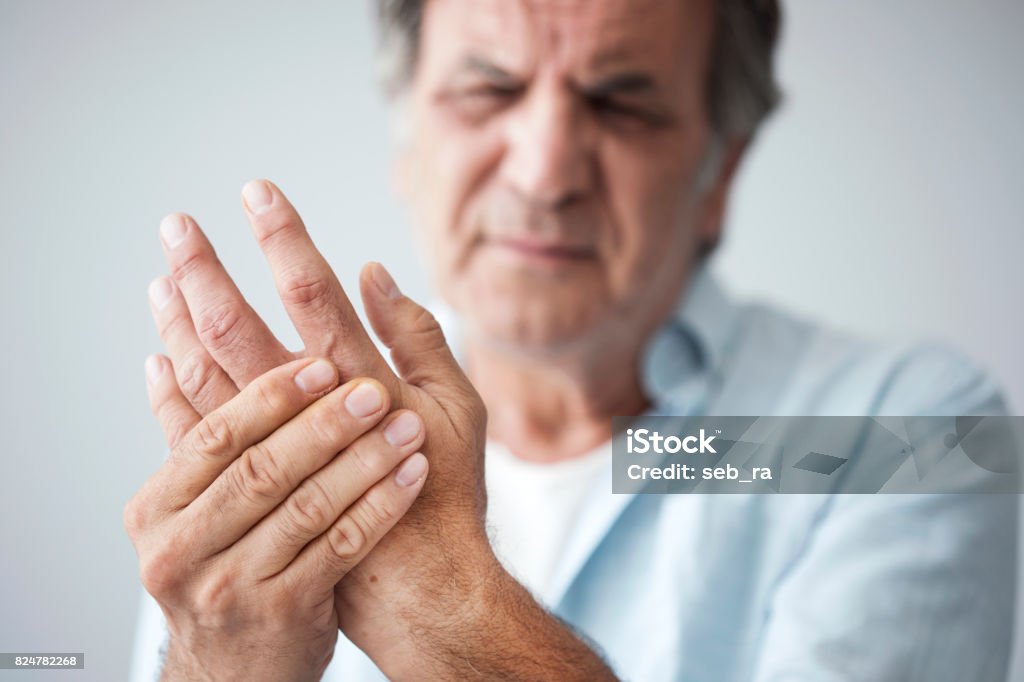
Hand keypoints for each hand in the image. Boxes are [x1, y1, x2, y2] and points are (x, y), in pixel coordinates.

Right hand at [124, 355, 428, 680]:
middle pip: (262, 470)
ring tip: (407, 427)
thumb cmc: (221, 570)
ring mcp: (231, 587)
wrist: (233, 670)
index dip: (272, 396)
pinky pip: (341, 548)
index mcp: (156, 510)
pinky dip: (380, 506)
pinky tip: (411, 475)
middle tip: (373, 391)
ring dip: (364, 460)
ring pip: (307, 508)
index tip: (322, 363)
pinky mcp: (283, 613)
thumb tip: (165, 357)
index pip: (215, 436)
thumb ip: (186, 440)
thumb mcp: (187, 513)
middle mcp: (183, 551)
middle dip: (325, 425)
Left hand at [147, 180, 613, 679]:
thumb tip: (374, 274)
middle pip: (237, 328)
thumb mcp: (459, 408)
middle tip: (177, 226)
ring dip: (179, 323)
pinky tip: (159, 359)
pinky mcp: (254, 489)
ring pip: (207, 376)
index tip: (257, 193)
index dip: (283, 239)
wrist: (419, 586)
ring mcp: (273, 454)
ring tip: (161, 278)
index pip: (311, 293)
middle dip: (204, 272)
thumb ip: (419, 338)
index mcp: (363, 382)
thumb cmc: (446, 494)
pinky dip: (173, 393)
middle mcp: (308, 414)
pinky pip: (196, 434)